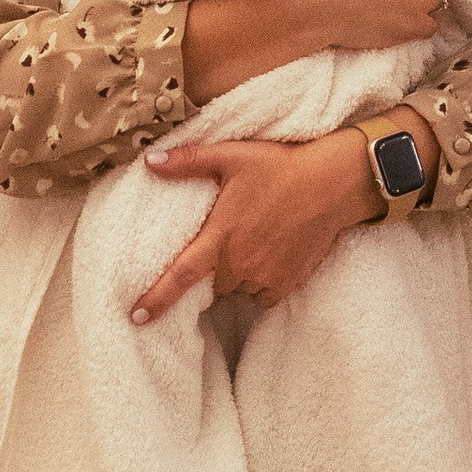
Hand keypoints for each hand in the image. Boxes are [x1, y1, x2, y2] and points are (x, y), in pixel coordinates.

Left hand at [128, 130, 374, 327]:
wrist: (334, 182)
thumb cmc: (281, 165)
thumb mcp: (231, 154)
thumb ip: (187, 161)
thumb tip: (148, 161)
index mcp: (220, 237)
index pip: (180, 275)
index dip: (157, 298)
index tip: (136, 317)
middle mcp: (240, 264)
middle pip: (212, 282)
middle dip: (213, 266)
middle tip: (230, 236)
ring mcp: (266, 277)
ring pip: (237, 290)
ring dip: (237, 275)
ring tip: (253, 241)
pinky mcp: (288, 284)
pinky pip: (262, 295)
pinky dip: (260, 282)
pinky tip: (270, 254)